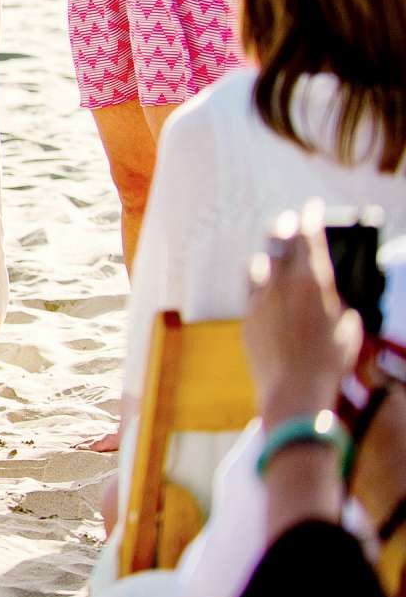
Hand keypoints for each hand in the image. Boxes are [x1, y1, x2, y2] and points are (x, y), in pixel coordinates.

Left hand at [242, 207, 359, 427]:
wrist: (292, 390)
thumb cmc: (330, 361)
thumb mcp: (349, 327)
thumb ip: (337, 302)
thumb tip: (329, 294)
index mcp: (312, 281)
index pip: (309, 238)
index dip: (311, 218)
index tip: (312, 207)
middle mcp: (281, 283)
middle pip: (279, 243)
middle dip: (286, 227)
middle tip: (290, 219)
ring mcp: (259, 299)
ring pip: (259, 264)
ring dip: (269, 255)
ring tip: (274, 252)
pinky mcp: (247, 317)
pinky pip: (251, 291)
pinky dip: (260, 283)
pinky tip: (263, 285)